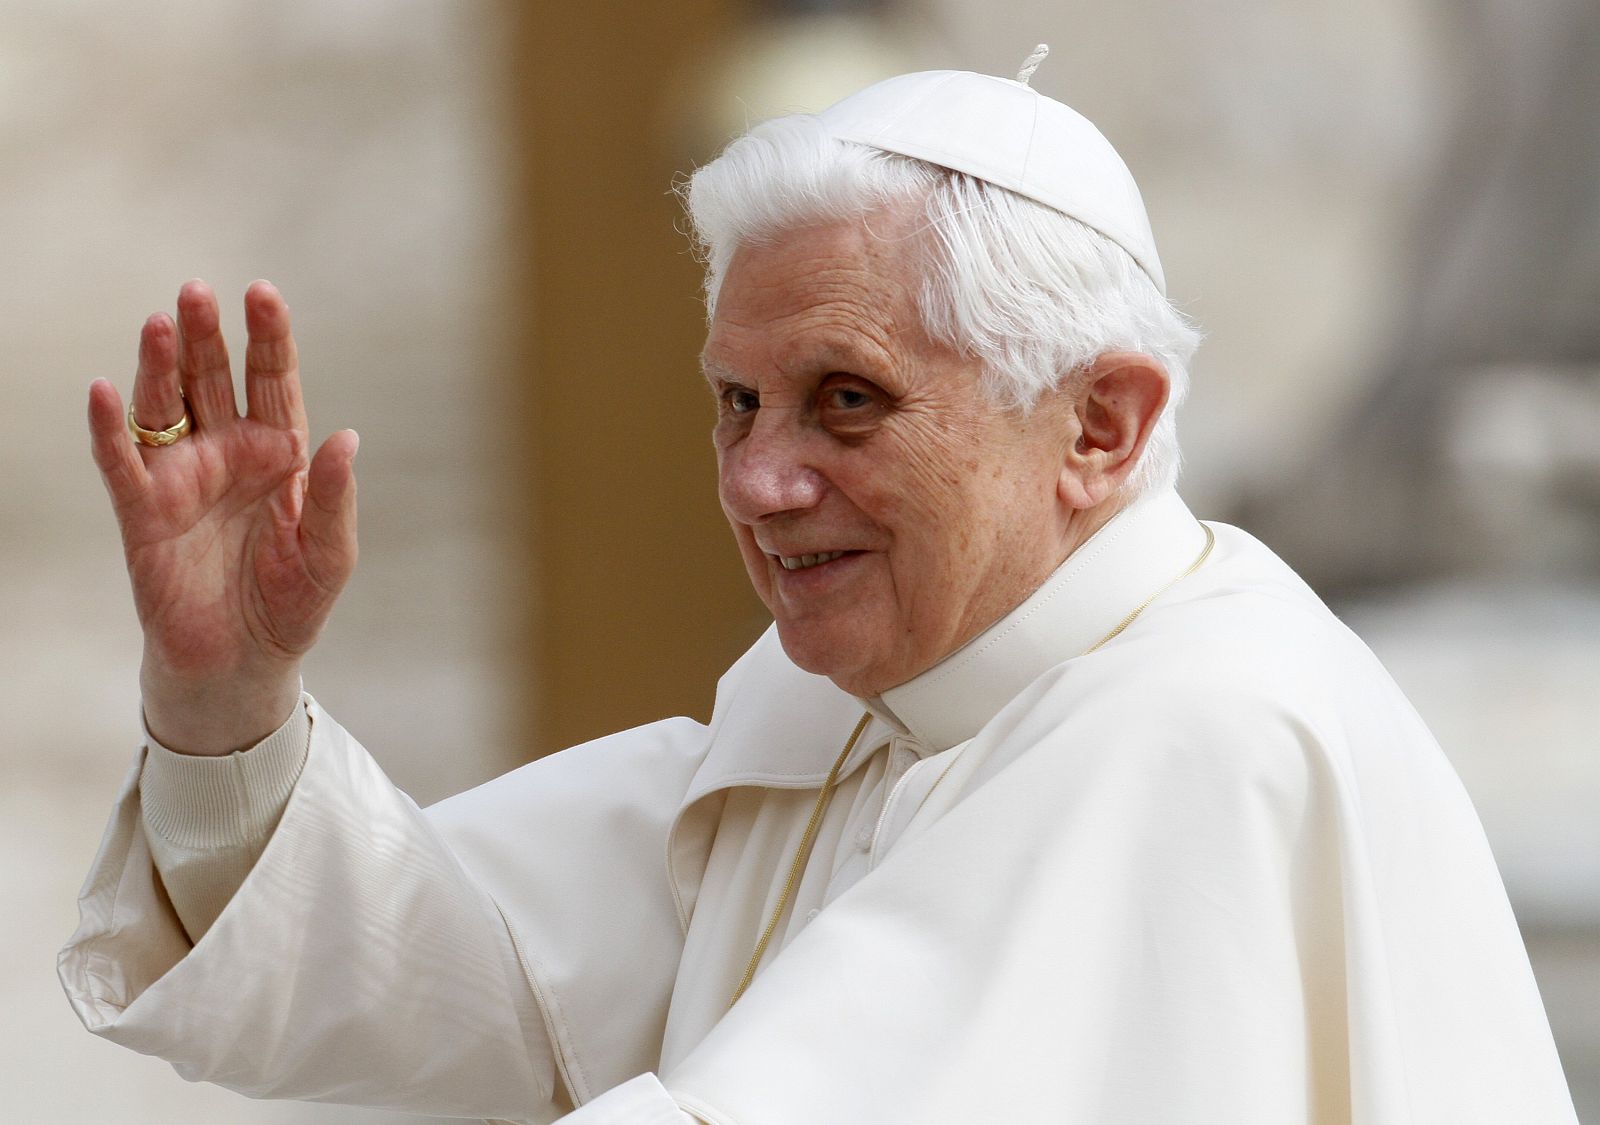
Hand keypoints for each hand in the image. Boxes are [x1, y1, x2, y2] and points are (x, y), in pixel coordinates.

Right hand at [88, 280, 358, 753]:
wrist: (243, 664)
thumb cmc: (290, 605)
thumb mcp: (330, 554)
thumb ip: (334, 497)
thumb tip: (345, 437)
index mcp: (278, 456)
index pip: (273, 383)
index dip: (269, 339)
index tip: (263, 294)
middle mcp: (227, 455)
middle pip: (214, 380)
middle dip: (207, 335)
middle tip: (197, 290)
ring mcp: (182, 479)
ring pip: (165, 407)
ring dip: (159, 365)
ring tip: (160, 322)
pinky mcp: (144, 514)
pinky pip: (122, 463)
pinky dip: (110, 428)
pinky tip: (104, 390)